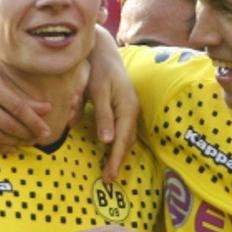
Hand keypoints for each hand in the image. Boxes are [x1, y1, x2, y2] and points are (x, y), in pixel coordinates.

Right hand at [0, 63, 49, 152]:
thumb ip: (24, 98)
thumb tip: (48, 110)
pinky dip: (0, 147)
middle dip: (27, 134)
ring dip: (16, 143)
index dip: (34, 122)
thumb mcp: (3, 82)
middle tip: (38, 139)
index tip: (46, 131)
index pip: (18, 108)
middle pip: (8, 124)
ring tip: (27, 143)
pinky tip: (12, 147)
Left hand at [87, 26, 138, 183]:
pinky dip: (119, 144)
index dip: (117, 159)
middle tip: (109, 180)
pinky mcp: (125, 108)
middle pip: (127, 142)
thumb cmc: (99, 70)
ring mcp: (130, 109)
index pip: (123, 140)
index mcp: (127, 108)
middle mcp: (132, 110)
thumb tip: (107, 141)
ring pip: (127, 137)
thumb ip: (103, 115)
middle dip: (119, 161)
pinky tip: (112, 152)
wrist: (104, 51)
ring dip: (120, 155)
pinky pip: (124, 131)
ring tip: (110, 171)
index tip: (109, 176)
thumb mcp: (98, 92)